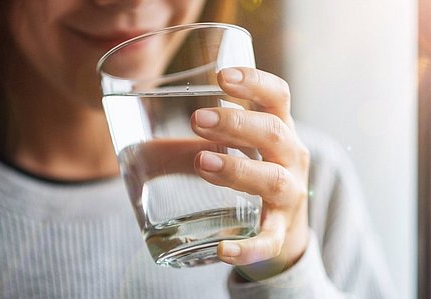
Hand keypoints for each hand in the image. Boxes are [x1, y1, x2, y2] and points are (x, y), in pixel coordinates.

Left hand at [191, 67, 309, 279]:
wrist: (284, 230)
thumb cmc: (253, 176)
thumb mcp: (239, 149)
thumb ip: (200, 136)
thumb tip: (139, 125)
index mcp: (279, 130)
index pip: (278, 96)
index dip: (255, 82)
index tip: (222, 77)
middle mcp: (291, 158)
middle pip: (274, 133)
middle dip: (237, 124)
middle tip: (197, 119)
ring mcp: (289, 195)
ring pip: (272, 180)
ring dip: (238, 169)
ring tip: (203, 163)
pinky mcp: (280, 231)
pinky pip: (269, 240)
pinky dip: (248, 246)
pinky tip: (224, 250)